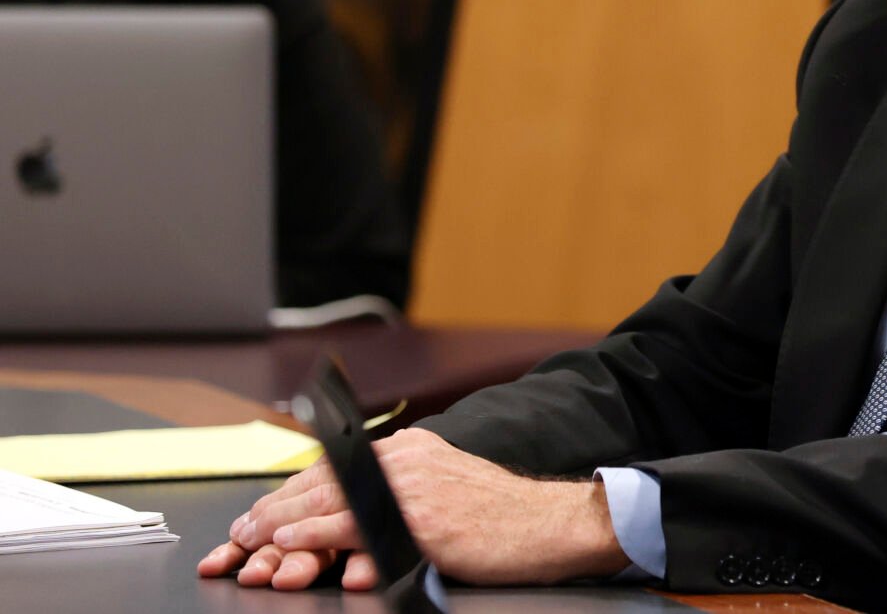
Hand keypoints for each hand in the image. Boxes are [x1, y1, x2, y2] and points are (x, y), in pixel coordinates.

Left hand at [197, 428, 630, 588]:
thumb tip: (352, 519)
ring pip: (327, 501)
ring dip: (278, 521)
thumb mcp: (444, 489)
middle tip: (236, 533)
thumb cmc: (500, 517)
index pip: (334, 469)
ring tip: (247, 539)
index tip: (258, 514)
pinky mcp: (418, 518)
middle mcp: (404, 459)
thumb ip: (399, 495)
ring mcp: (410, 487)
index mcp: (408, 450)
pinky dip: (312, 531)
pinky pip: (351, 524)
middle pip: (321, 482)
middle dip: (271, 508)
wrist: (548, 524)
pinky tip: (286, 538)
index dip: (290, 492)